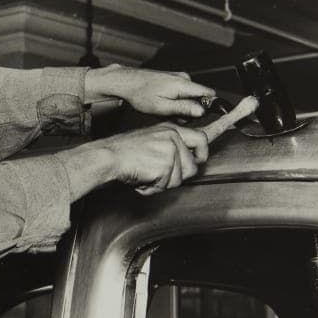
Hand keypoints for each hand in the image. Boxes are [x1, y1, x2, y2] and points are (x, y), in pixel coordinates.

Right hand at [55, 123, 209, 199]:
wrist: (109, 156)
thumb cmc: (125, 151)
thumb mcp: (151, 138)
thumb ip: (171, 145)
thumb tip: (188, 158)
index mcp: (171, 129)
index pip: (201, 137)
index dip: (206, 148)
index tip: (207, 150)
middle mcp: (173, 137)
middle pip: (192, 166)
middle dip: (179, 176)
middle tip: (161, 174)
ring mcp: (170, 151)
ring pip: (180, 179)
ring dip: (164, 183)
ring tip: (148, 174)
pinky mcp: (165, 165)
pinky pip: (166, 186)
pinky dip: (153, 188)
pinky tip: (143, 179)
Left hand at [84, 64, 215, 118]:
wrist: (127, 82)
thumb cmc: (141, 94)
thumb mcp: (162, 107)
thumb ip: (183, 109)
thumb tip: (202, 111)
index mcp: (183, 84)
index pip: (209, 94)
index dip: (209, 107)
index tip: (202, 117)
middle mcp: (184, 78)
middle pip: (199, 97)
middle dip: (190, 110)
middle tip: (174, 116)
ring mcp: (179, 77)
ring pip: (189, 97)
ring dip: (181, 106)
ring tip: (165, 110)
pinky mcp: (174, 79)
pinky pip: (182, 93)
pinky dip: (175, 101)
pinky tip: (163, 104)